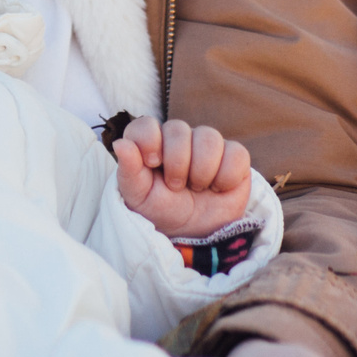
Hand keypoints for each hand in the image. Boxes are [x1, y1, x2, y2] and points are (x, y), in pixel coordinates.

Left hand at [113, 116, 251, 238]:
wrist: (193, 231)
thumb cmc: (161, 210)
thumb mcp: (138, 196)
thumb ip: (128, 170)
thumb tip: (120, 144)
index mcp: (150, 143)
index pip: (145, 124)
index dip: (149, 140)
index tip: (152, 164)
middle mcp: (178, 138)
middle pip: (178, 129)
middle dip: (177, 163)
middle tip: (176, 186)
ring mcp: (206, 145)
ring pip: (209, 137)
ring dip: (202, 169)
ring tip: (197, 188)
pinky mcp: (234, 156)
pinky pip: (236, 153)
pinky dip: (227, 175)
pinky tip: (218, 187)